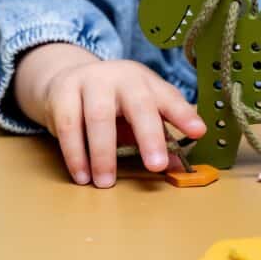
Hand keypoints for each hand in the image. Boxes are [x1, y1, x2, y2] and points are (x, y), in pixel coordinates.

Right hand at [14, 43, 205, 187]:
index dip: (184, 115)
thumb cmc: (111, 103)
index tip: (198, 132)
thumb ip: (157, 138)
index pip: (169, 98)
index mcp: (145, 82)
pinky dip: (75, 153)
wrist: (64, 78)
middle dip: (149, 136)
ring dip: (103, 153)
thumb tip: (177, 167)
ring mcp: (90, 81)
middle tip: (156, 166)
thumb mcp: (135, 116)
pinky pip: (68, 125)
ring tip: (106, 182)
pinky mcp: (62, 93)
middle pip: (138, 105)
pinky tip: (81, 175)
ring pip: (98, 116)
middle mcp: (121, 77)